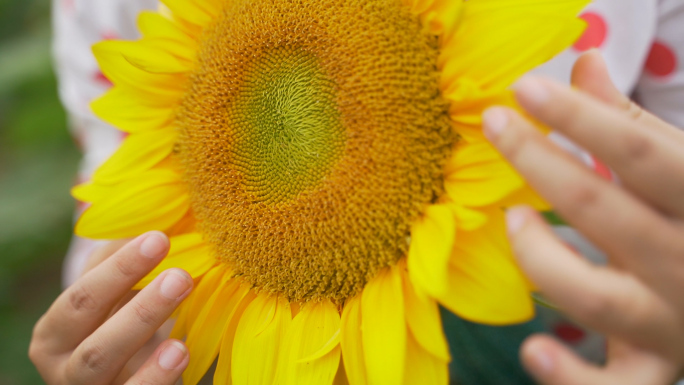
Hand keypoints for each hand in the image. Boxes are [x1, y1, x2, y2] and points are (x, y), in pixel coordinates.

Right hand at [29, 231, 193, 384]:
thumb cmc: (116, 322)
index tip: (159, 239)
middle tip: (181, 278)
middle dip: (140, 312)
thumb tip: (140, 205)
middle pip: (95, 348)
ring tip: (181, 336)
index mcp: (55, 333)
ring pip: (113, 377)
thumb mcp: (112, 291)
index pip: (81, 300)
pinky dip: (158, 380)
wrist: (124, 374)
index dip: (119, 270)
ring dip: (149, 359)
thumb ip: (118, 255)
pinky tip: (182, 354)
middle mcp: (65, 371)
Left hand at [482, 50, 683, 383]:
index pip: (641, 152)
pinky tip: (534, 348)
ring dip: (542, 259)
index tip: (524, 88)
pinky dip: (570, 377)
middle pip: (606, 211)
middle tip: (493, 125)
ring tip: (515, 222)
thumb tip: (584, 59)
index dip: (581, 118)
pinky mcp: (652, 368)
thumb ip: (629, 123)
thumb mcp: (676, 168)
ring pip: (597, 298)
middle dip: (541, 162)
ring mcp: (670, 321)